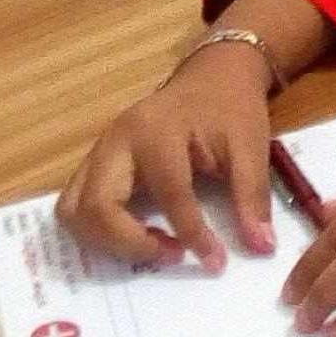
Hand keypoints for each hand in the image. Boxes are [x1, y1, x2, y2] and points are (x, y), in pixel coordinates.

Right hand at [57, 43, 275, 270]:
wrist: (212, 74)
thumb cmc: (230, 107)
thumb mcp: (250, 146)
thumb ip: (251, 196)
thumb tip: (261, 247)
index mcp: (157, 131)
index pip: (167, 194)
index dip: (191, 235)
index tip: (215, 262)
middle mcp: (117, 140)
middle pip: (95, 207)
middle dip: (129, 244)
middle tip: (171, 255)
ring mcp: (100, 149)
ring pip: (74, 209)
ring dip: (105, 241)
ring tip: (151, 247)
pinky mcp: (96, 161)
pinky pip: (77, 203)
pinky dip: (96, 230)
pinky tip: (134, 236)